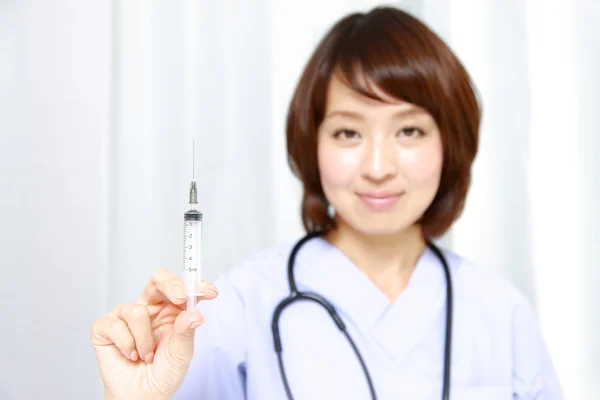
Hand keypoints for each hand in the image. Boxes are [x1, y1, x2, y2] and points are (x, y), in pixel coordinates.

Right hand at [91, 268, 217, 399]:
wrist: (144, 396)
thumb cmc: (164, 373)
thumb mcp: (182, 353)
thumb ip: (186, 331)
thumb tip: (195, 313)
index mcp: (171, 310)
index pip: (182, 288)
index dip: (195, 286)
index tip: (210, 292)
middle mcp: (150, 308)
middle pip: (157, 280)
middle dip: (171, 285)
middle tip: (181, 298)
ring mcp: (126, 316)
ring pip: (137, 311)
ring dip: (145, 339)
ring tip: (147, 356)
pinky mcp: (105, 328)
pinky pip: (116, 325)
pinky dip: (127, 344)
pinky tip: (131, 355)